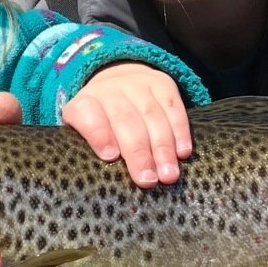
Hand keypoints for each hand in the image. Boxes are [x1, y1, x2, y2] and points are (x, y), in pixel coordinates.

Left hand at [61, 63, 192, 187]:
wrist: (119, 83)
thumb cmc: (101, 122)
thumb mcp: (85, 132)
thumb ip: (91, 150)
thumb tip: (107, 183)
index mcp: (85, 104)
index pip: (88, 115)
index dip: (99, 134)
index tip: (111, 156)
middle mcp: (110, 90)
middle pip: (124, 119)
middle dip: (138, 152)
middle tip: (147, 179)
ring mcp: (138, 84)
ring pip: (152, 115)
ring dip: (163, 147)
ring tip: (168, 174)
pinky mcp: (162, 83)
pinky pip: (173, 107)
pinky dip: (180, 131)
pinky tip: (182, 152)